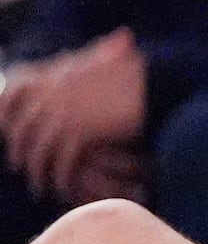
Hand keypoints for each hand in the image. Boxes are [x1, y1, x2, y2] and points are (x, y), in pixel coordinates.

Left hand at [0, 29, 147, 201]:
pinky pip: (62, 162)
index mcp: (51, 75)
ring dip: (37, 172)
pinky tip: (63, 189)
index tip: (5, 129)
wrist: (157, 83)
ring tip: (39, 187)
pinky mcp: (80, 133)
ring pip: (37, 151)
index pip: (11, 94)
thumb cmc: (136, 71)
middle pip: (20, 129)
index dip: (4, 113)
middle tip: (21, 166)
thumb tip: (87, 54)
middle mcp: (49, 94)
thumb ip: (87, 57)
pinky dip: (61, 178)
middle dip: (18, 151)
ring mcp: (62, 115)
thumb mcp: (103, 58)